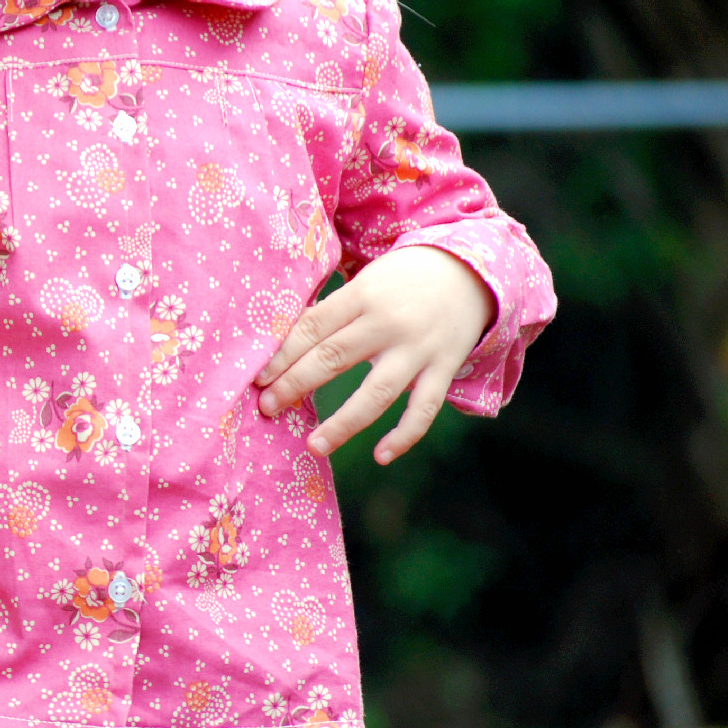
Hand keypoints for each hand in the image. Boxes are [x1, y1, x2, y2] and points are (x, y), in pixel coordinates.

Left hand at [254, 245, 495, 464]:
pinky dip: (404, 435)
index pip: (312, 328)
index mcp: (362, 296)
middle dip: (295, 385)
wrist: (469, 271)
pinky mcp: (444, 369)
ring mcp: (418, 349)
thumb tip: (282, 345)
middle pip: (334, 358)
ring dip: (343, 424)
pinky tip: (380, 456)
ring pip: (377, 393)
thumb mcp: (365, 281)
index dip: (282, 356)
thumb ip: (332, 311)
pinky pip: (424, 409)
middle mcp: (388, 323)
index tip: (258, 380)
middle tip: (267, 408)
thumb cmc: (400, 280)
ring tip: (313, 446)